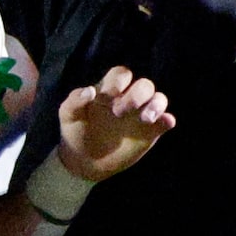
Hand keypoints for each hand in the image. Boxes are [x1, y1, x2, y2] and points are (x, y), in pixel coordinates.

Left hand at [55, 65, 172, 179]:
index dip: (119, 82)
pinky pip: (164, 121)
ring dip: (157, 104)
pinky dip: (167, 120)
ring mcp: (141, 114)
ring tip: (147, 118)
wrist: (84, 161)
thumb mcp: (68, 115)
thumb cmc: (75, 131)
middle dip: (137, 95)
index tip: (108, 98)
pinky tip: (166, 122)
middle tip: (120, 113)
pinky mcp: (151, 131)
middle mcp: (129, 98)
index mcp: (110, 89)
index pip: (122, 74)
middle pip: (144, 84)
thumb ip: (75, 100)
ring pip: (159, 99)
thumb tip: (90, 91)